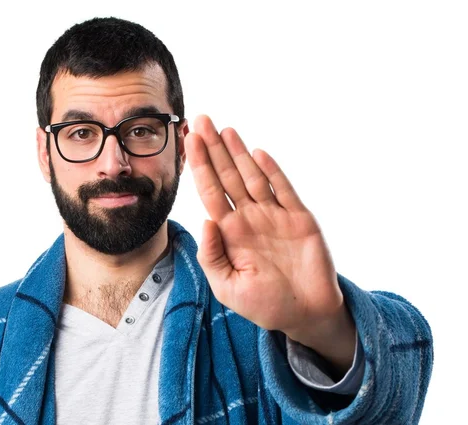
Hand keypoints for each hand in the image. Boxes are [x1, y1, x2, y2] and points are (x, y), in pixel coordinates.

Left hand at [185, 115, 355, 373]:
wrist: (306, 315)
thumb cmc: (264, 304)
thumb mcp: (227, 287)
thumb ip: (213, 256)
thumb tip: (206, 221)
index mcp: (230, 233)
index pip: (210, 191)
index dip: (199, 166)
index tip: (189, 141)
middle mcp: (249, 218)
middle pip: (227, 176)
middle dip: (214, 149)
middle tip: (201, 120)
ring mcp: (274, 216)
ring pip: (252, 177)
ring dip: (239, 153)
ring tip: (225, 129)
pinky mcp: (299, 219)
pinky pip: (284, 190)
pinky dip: (272, 171)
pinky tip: (257, 154)